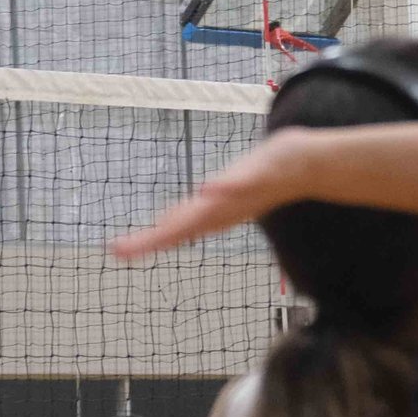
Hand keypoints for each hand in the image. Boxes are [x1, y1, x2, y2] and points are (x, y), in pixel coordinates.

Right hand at [109, 130, 317, 262]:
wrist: (302, 165)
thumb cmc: (257, 183)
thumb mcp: (222, 199)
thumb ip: (193, 213)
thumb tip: (164, 224)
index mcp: (209, 213)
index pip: (171, 231)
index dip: (143, 243)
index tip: (115, 251)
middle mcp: (221, 209)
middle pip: (183, 226)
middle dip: (155, 237)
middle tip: (123, 249)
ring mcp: (240, 192)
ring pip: (210, 208)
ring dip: (188, 218)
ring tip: (162, 226)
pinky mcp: (259, 172)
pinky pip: (240, 180)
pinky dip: (223, 187)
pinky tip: (206, 190)